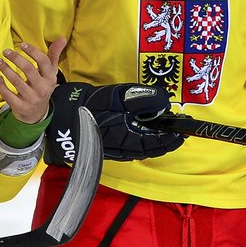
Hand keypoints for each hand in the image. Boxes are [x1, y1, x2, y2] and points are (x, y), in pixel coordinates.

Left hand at [0, 38, 65, 123]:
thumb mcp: (50, 72)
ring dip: (5, 69)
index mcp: (50, 78)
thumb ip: (54, 55)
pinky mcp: (20, 106)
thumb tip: (62, 38)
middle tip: (6, 51)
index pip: (43, 61)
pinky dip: (1, 86)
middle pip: (28, 69)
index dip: (33, 51)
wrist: (37, 112)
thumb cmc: (42, 86)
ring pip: (16, 81)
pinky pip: (8, 95)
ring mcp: (31, 98)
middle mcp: (42, 88)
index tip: (22, 44)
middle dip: (16, 58)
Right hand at [44, 82, 184, 164]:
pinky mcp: (108, 149)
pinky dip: (143, 145)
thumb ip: (140, 97)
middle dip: (166, 141)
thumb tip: (164, 100)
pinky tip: (148, 137)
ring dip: (156, 144)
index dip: (171, 137)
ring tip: (168, 135)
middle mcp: (121, 147)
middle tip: (180, 133)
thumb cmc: (89, 104)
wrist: (62, 116)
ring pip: (141, 151)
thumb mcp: (116, 96)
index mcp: (125, 136)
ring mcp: (114, 150)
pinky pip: (131, 151)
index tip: (183, 129)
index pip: (155, 141)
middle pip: (150, 149)